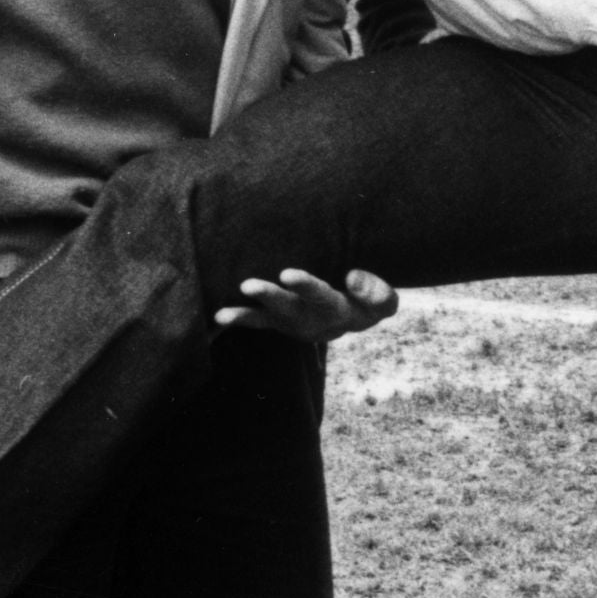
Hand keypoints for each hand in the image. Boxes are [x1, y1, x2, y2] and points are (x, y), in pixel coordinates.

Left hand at [216, 267, 398, 342]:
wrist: (351, 316)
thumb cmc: (366, 300)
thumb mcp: (383, 300)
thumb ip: (377, 292)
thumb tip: (351, 277)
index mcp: (339, 311)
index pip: (323, 298)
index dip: (307, 287)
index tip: (287, 274)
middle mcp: (311, 321)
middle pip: (290, 310)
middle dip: (269, 298)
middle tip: (249, 285)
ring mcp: (290, 323)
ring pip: (266, 320)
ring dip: (244, 316)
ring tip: (222, 315)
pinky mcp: (275, 322)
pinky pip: (253, 323)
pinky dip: (234, 322)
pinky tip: (213, 319)